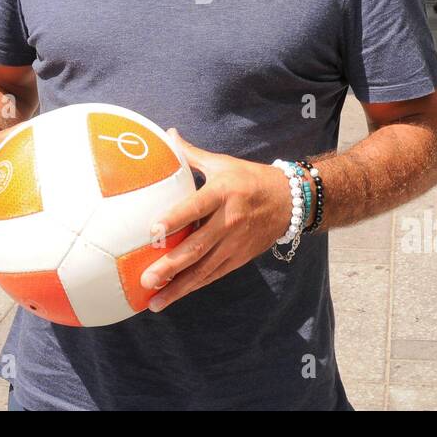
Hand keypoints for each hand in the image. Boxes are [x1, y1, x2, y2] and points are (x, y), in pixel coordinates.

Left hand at [141, 130, 294, 312]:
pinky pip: (213, 275)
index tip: (152, 232)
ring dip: (178, 287)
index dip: (174, 219)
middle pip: (197, 247)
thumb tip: (167, 134)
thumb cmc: (249, 179)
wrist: (290, 201)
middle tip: (146, 279)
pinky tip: (174, 296)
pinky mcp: (239, 258)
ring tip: (154, 302)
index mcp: (222, 193)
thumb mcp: (222, 163)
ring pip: (204, 269)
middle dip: (170, 265)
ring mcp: (234, 243)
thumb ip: (191, 154)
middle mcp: (228, 221)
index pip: (195, 207)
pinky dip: (193, 287)